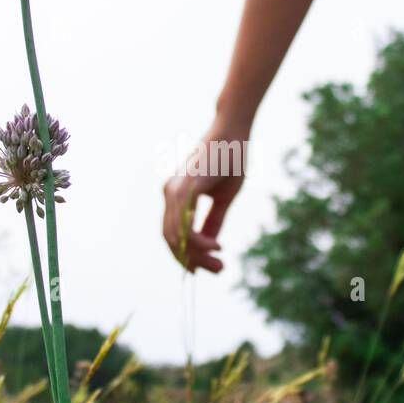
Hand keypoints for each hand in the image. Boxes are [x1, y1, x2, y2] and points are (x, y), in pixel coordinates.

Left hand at [161, 123, 247, 272]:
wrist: (233, 131)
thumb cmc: (229, 159)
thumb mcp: (223, 198)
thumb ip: (213, 220)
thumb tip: (209, 245)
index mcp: (177, 197)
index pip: (176, 234)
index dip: (189, 255)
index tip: (210, 268)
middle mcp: (170, 194)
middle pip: (172, 240)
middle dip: (193, 261)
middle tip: (219, 270)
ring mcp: (173, 191)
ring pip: (175, 237)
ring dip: (196, 256)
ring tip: (220, 264)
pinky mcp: (184, 189)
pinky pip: (183, 226)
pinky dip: (197, 242)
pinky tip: (215, 247)